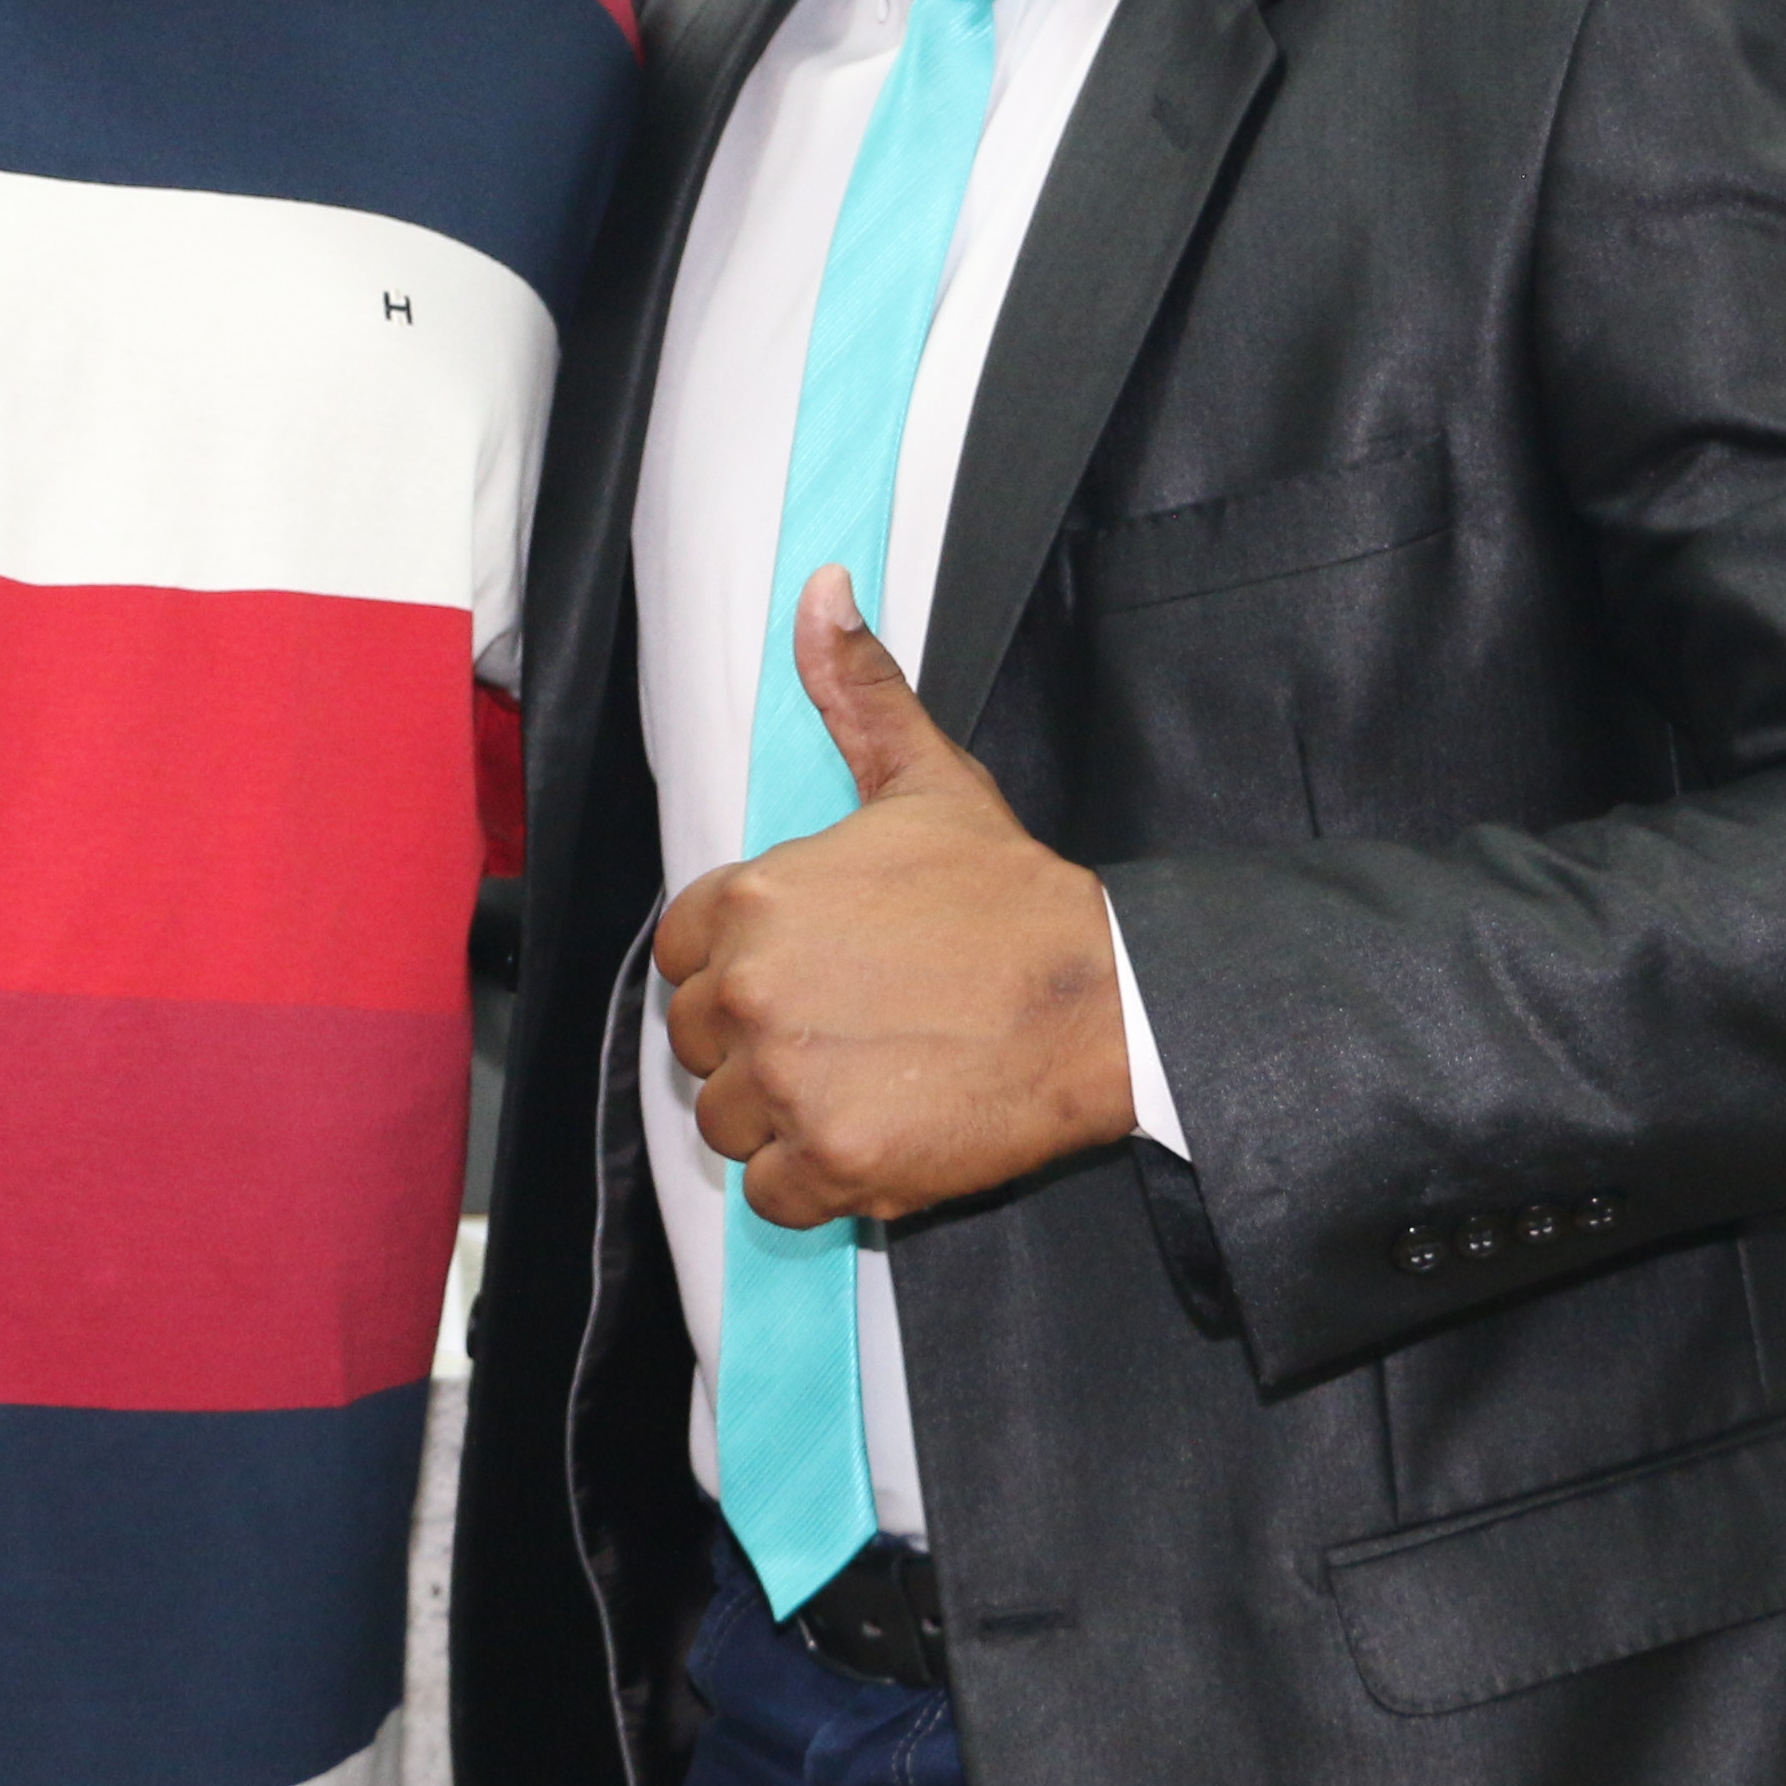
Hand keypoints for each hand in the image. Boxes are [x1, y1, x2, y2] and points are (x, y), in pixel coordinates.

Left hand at [657, 566, 1133, 1229]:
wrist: (1102, 1001)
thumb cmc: (1009, 899)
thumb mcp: (926, 782)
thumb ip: (856, 691)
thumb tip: (821, 590)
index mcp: (754, 897)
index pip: (683, 956)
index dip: (740, 971)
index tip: (808, 978)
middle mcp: (751, 990)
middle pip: (698, 1045)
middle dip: (758, 1047)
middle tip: (848, 1035)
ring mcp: (788, 1081)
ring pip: (727, 1122)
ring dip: (782, 1118)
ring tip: (866, 1083)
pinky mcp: (831, 1161)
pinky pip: (771, 1195)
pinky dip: (814, 1183)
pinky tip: (875, 1139)